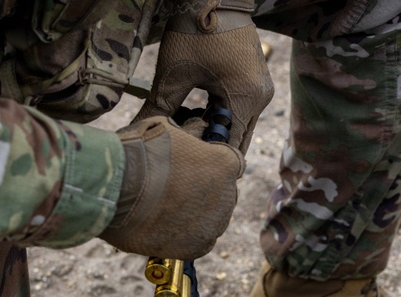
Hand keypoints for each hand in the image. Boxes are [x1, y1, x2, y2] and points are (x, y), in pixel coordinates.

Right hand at [101, 116, 243, 258]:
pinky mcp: (197, 248)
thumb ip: (188, 133)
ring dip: (194, 214)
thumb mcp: (166, 127)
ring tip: (163, 209)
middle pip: (222, 194)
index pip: (231, 164)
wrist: (115, 188)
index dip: (211, 164)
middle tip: (174, 188)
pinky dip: (184, 237)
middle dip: (203, 190)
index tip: (193, 165)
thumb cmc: (137, 151)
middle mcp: (228, 195)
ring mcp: (213, 224)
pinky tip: (164, 227)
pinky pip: (198, 242)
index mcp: (226, 163)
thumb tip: (197, 129)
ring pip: (211, 220)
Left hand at [134, 0, 272, 153]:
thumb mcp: (173, 74)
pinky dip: (221, 117)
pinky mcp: (256, 81)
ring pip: (238, 126)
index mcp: (246, 99)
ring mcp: (261, 89)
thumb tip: (138, 135)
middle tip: (183, 151)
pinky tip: (196, 114)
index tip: (184, 161)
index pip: (232, 149)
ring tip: (186, 130)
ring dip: (215, 132)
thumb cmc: (193, 31)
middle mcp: (260, 98)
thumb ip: (159, 110)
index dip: (207, 158)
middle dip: (211, 148)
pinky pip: (241, 110)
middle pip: (237, 140)